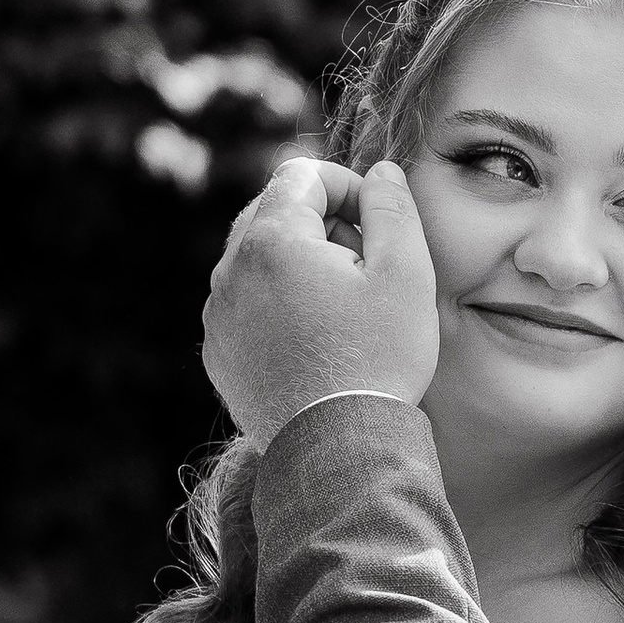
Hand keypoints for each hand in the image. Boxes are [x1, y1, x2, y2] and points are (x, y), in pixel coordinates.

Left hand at [201, 155, 439, 444]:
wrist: (338, 449)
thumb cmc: (378, 359)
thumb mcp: (406, 274)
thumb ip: (392, 209)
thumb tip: (380, 174)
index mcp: (271, 239)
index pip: (302, 174)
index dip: (347, 185)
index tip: (376, 220)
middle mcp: (229, 270)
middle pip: (273, 212)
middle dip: (321, 223)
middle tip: (363, 264)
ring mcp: (217, 314)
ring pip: (257, 260)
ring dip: (299, 265)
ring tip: (341, 306)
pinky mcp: (218, 352)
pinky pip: (245, 305)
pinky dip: (277, 305)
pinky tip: (314, 339)